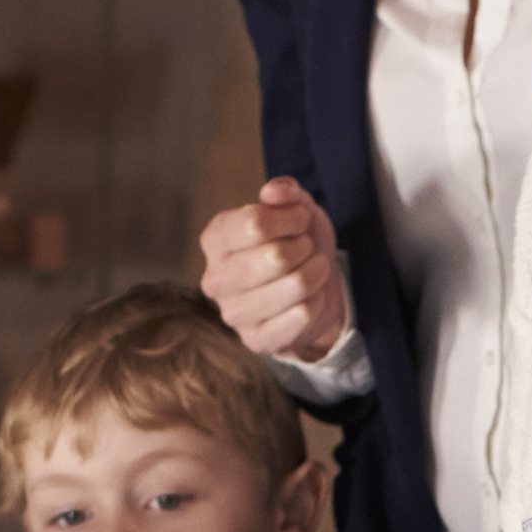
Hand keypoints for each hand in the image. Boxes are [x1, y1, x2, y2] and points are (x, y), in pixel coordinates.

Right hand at [198, 180, 349, 363]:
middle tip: (306, 248)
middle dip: (304, 247)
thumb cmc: (296, 244)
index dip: (291, 218)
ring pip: (294, 285)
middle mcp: (215, 278)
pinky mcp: (255, 340)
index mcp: (215, 239)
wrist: (311, 291)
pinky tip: (309, 299)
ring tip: (312, 269)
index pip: (255, 223)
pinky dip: (316, 302)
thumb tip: (275, 190)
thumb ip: (285, 192)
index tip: (300, 220)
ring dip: (315, 273)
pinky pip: (302, 316)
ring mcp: (232, 313)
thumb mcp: (294, 209)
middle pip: (276, 256)